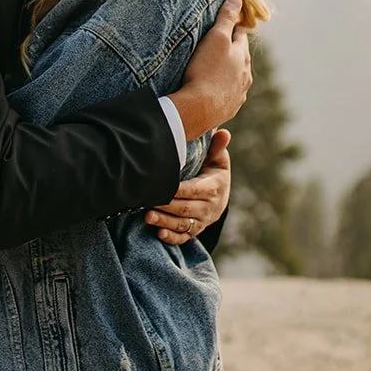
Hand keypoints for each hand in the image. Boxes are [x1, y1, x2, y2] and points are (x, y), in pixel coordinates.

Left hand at [145, 129, 230, 244]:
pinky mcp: (195, 230)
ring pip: (183, 224)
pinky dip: (172, 238)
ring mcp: (203, 221)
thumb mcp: (217, 158)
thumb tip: (223, 132)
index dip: (181, 190)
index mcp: (215, 187)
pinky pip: (184, 237)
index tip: (164, 186)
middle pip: (187, 208)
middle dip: (167, 206)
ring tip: (147, 217)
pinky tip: (159, 234)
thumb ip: (217, 147)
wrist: (219, 194)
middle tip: (147, 201)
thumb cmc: (212, 170)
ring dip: (165, 222)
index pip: (198, 190)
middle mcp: (210, 207)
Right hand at [169, 0, 251, 138]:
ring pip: (236, 78)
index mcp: (242, 56)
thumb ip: (226, 18)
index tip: (227, 24)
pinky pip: (227, 96)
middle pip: (240, 59)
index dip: (232, 28)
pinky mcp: (228, 109)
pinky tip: (212, 91)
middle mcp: (245, 76)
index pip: (240, 36)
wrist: (199, 108)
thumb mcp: (215, 38)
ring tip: (215, 70)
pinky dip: (222, 91)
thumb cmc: (206, 70)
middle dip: (232, 51)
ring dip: (228, 73)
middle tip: (219, 46)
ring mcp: (238, 94)